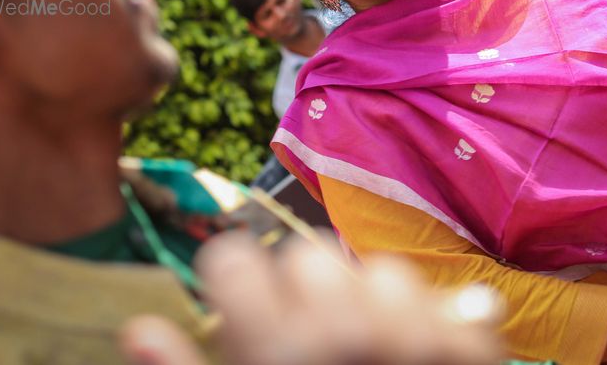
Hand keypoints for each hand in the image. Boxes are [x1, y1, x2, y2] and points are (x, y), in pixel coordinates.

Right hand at [120, 232, 501, 364]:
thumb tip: (139, 328)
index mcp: (276, 352)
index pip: (235, 259)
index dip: (232, 285)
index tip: (240, 309)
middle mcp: (345, 329)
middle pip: (306, 253)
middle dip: (297, 288)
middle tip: (303, 339)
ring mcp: (414, 336)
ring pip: (375, 269)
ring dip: (365, 300)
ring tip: (361, 351)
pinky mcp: (467, 349)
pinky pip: (439, 296)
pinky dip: (426, 321)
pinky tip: (412, 358)